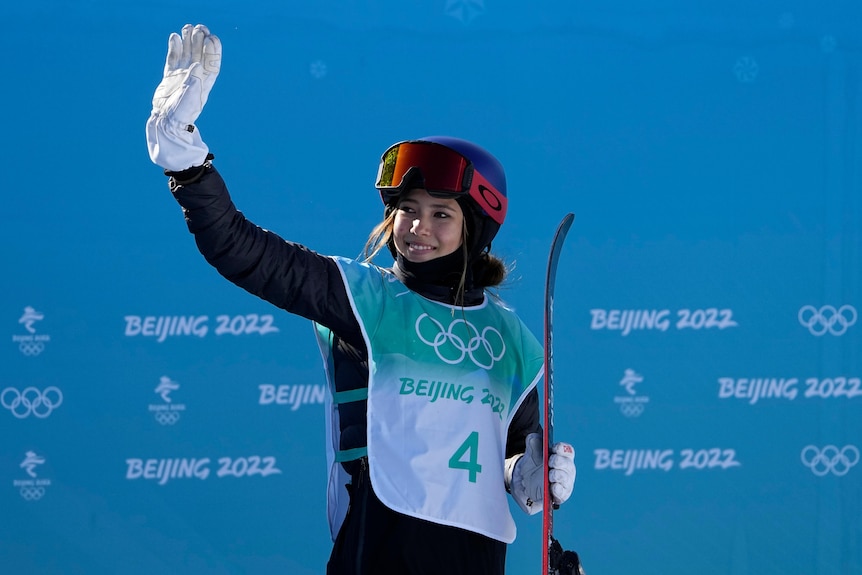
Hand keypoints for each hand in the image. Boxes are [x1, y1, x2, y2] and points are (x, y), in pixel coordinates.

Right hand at [146, 24, 221, 171]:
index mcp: (204, 85)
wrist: (165, 124)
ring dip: (188, 42)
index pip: (212, 64)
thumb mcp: (188, 101)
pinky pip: (173, 59)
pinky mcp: (170, 77)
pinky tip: (174, 37)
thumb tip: (198, 65)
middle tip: (200, 28)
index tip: (212, 38)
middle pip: (200, 56)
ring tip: (188, 28)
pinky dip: (174, 48)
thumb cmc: (179, 117)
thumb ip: (193, 83)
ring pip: (187, 54)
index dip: (213, 51)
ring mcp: (182, 77)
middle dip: (201, 42)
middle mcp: (195, 78)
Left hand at [505, 432, 575, 514]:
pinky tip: (553, 487)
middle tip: (550, 461)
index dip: (562, 449)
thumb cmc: (533, 464)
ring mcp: (564, 483)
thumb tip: (534, 437)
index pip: (567, 451)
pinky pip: (562, 494)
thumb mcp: (531, 452)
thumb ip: (533, 443)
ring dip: (559, 476)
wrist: (524, 482)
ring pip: (567, 480)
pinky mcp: (559, 496)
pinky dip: (558, 491)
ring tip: (551, 475)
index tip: (553, 448)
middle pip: (568, 465)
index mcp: (562, 456)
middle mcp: (566, 470)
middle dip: (560, 462)